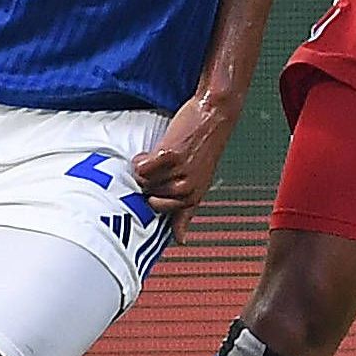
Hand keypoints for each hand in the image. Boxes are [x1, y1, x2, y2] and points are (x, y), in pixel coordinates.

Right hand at [132, 90, 242, 236]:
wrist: (214, 115)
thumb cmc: (205, 147)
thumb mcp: (200, 182)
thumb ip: (186, 211)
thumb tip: (180, 241)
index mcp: (193, 198)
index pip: (165, 218)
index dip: (154, 207)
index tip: (144, 213)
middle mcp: (188, 190)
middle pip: (148, 197)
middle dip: (149, 183)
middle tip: (161, 167)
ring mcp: (180, 173)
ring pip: (143, 182)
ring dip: (145, 168)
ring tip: (160, 156)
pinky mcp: (171, 156)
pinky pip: (141, 167)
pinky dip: (142, 159)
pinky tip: (153, 151)